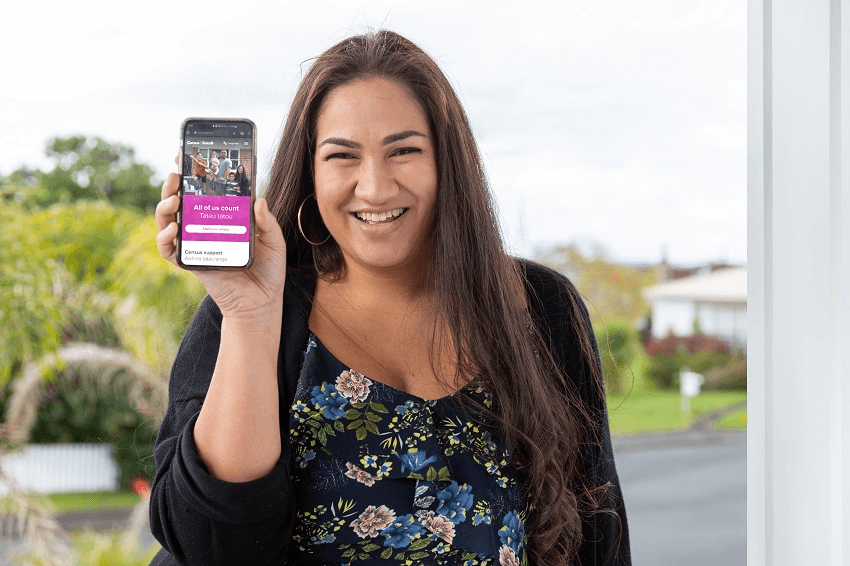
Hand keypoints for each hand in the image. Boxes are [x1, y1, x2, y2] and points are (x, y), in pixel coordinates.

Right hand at [155, 172, 286, 322]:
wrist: (262, 303)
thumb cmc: (268, 272)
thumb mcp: (274, 242)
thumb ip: (266, 221)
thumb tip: (259, 199)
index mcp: (222, 220)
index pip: (202, 193)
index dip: (191, 176)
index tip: (185, 157)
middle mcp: (204, 230)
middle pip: (179, 203)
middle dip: (172, 186)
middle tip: (175, 174)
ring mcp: (195, 246)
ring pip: (168, 222)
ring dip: (165, 208)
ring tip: (174, 199)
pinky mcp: (192, 264)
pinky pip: (170, 251)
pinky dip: (165, 239)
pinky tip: (173, 229)